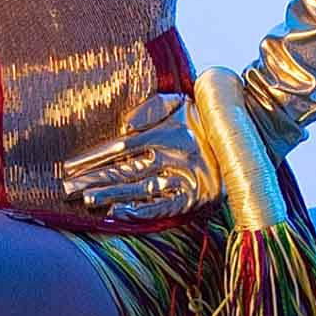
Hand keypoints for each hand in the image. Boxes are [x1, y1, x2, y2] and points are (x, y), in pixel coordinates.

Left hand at [57, 88, 220, 218]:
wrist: (248, 133)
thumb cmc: (206, 115)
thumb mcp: (179, 102)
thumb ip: (151, 108)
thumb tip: (124, 125)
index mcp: (163, 132)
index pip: (120, 147)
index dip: (93, 158)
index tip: (69, 167)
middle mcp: (170, 155)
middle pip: (123, 170)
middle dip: (92, 180)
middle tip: (66, 189)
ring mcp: (181, 177)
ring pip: (138, 189)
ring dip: (111, 195)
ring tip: (86, 200)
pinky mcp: (193, 197)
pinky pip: (163, 206)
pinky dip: (141, 211)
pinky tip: (118, 213)